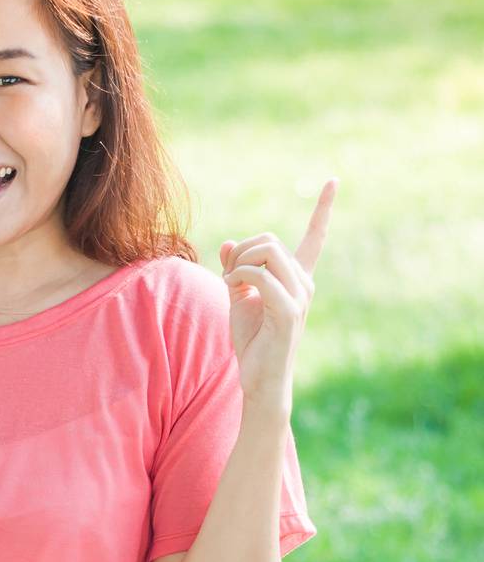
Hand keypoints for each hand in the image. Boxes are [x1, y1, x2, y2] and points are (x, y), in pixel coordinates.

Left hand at [219, 178, 337, 408]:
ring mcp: (299, 296)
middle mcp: (304, 284)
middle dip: (242, 249)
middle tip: (228, 273)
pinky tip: (231, 288)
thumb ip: (236, 270)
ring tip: (230, 283)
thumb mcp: (239, 299)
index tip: (333, 181)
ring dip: (239, 263)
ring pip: (267, 252)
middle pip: (271, 240)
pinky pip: (260, 276)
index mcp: (297, 278)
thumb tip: (228, 242)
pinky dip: (239, 276)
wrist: (259, 380)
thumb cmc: (252, 342)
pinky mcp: (288, 311)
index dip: (324, 209)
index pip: (314, 238)